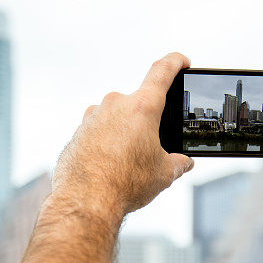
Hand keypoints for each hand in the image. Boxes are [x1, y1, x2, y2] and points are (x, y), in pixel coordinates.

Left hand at [51, 52, 193, 220]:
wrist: (85, 200)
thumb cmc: (124, 184)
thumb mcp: (163, 174)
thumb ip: (177, 163)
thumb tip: (184, 163)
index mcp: (142, 107)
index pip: (162, 72)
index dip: (176, 63)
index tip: (182, 61)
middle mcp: (115, 104)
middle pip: (138, 104)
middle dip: (146, 123)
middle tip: (150, 148)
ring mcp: (93, 116)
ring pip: (116, 119)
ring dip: (124, 134)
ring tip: (127, 164)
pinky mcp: (78, 131)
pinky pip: (98, 131)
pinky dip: (106, 143)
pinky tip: (110, 166)